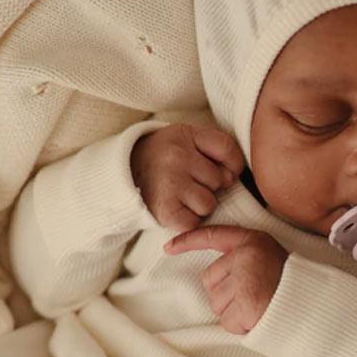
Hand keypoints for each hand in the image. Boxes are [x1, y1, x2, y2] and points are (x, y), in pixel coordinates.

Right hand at [130, 124, 244, 232]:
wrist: (121, 175)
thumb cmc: (163, 159)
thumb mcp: (184, 140)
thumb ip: (213, 148)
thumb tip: (235, 176)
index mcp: (185, 134)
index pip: (228, 149)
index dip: (234, 164)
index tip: (227, 170)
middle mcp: (177, 156)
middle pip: (220, 180)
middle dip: (210, 184)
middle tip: (188, 181)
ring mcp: (170, 183)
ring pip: (209, 203)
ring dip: (199, 205)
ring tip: (181, 195)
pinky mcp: (165, 210)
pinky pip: (194, 222)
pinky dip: (188, 220)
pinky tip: (175, 208)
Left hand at [164, 225, 287, 333]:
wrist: (314, 305)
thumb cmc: (293, 284)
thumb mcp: (269, 258)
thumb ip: (243, 259)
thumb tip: (213, 278)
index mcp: (252, 241)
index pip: (212, 236)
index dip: (188, 241)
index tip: (168, 247)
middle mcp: (245, 257)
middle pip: (210, 279)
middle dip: (224, 293)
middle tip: (253, 295)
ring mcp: (244, 280)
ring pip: (217, 302)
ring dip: (233, 311)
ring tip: (259, 306)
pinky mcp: (244, 303)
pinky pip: (227, 321)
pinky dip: (240, 325)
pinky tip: (258, 317)